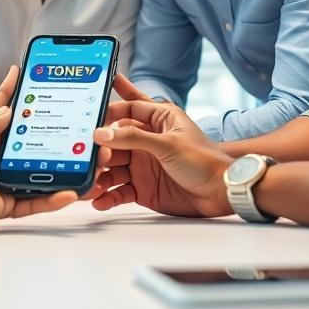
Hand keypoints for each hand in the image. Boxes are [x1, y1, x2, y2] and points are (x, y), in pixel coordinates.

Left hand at [0, 66, 77, 230]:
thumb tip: (10, 109)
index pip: (7, 111)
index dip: (15, 92)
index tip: (24, 72)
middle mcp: (1, 158)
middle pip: (34, 144)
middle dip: (56, 136)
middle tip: (77, 127)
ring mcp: (7, 180)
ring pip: (43, 175)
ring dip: (65, 170)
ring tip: (87, 163)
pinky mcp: (10, 203)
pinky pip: (37, 203)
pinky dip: (54, 200)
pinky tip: (72, 192)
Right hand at [90, 76, 234, 217]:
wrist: (221, 194)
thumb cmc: (203, 160)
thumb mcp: (167, 144)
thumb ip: (133, 138)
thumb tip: (101, 133)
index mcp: (158, 120)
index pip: (128, 108)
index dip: (109, 111)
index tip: (88, 114)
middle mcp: (147, 141)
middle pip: (115, 141)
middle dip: (100, 149)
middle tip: (87, 156)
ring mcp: (143, 165)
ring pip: (113, 168)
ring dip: (100, 175)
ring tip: (89, 183)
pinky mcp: (143, 188)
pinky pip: (120, 191)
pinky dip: (108, 196)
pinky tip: (99, 200)